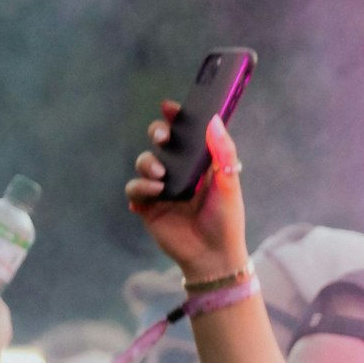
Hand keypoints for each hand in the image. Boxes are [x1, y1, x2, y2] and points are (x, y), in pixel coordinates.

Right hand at [125, 105, 248, 279]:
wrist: (213, 255)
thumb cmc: (226, 219)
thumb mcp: (228, 183)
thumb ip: (222, 151)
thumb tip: (214, 120)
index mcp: (200, 164)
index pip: (185, 134)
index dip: (176, 118)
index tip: (170, 107)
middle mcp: (179, 172)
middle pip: (160, 142)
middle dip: (157, 132)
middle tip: (162, 137)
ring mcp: (161, 188)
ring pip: (144, 162)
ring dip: (149, 163)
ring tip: (161, 177)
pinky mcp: (148, 205)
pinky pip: (134, 188)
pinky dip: (141, 187)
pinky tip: (154, 194)